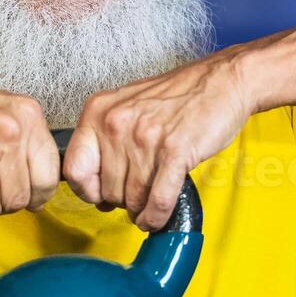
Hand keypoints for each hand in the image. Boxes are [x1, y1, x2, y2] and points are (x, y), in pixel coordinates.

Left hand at [63, 50, 255, 230]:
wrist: (221, 80)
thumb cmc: (178, 95)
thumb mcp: (127, 107)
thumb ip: (106, 142)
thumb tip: (96, 189)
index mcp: (98, 111)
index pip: (74, 169)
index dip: (87, 191)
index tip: (99, 195)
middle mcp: (117, 123)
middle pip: (107, 189)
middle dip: (122, 201)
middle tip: (135, 196)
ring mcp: (146, 137)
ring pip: (133, 198)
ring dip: (141, 211)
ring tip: (148, 206)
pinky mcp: (175, 151)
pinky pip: (158, 200)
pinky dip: (157, 216)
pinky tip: (157, 216)